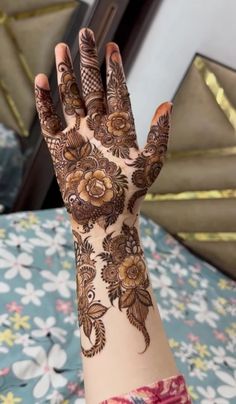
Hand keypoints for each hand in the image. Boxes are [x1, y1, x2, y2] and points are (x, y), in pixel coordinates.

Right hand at [35, 28, 171, 232]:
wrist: (105, 216)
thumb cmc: (130, 193)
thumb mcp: (151, 162)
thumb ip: (159, 133)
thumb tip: (167, 103)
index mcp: (119, 128)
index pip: (116, 90)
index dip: (114, 69)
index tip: (112, 47)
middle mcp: (98, 127)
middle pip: (92, 87)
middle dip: (88, 61)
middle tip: (85, 34)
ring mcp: (78, 135)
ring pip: (70, 97)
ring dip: (65, 74)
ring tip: (61, 49)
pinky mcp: (60, 147)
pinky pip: (49, 119)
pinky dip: (44, 101)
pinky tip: (42, 81)